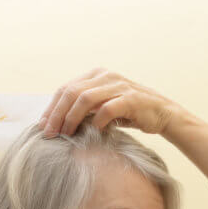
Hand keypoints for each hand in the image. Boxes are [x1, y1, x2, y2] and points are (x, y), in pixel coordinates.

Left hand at [39, 68, 182, 136]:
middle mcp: (106, 76)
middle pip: (71, 92)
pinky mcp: (131, 99)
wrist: (164, 114)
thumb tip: (58, 122)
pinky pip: (106, 109)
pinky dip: (96, 122)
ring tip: (66, 134)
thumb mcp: (105, 104)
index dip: (52, 108)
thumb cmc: (131, 112)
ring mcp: (119, 86)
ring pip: (85, 99)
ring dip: (71, 118)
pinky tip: (93, 133)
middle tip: (49, 133)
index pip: (66, 88)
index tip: (43, 126)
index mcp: (97, 74)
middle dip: (57, 114)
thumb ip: (86, 107)